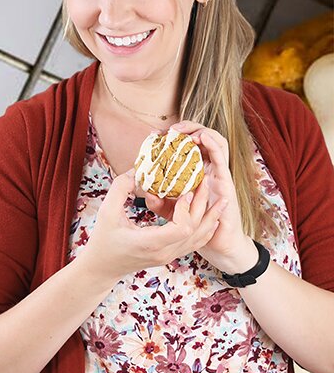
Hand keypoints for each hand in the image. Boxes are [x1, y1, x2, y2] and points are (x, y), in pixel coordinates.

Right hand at [78, 169, 226, 283]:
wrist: (103, 267)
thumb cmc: (103, 240)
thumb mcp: (107, 212)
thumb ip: (120, 189)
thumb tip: (137, 171)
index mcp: (150, 242)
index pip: (181, 228)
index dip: (186, 209)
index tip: (184, 192)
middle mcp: (164, 252)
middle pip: (194, 230)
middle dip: (203, 205)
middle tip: (206, 183)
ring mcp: (169, 256)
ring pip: (199, 238)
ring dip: (210, 217)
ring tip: (220, 199)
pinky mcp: (170, 255)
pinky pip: (194, 244)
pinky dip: (206, 230)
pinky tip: (212, 218)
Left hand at [141, 121, 256, 273]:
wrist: (219, 244)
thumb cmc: (195, 225)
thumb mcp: (171, 211)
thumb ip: (158, 200)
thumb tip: (144, 189)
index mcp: (196, 174)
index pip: (187, 147)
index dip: (174, 137)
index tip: (155, 134)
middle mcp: (210, 170)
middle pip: (202, 139)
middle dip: (188, 128)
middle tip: (170, 129)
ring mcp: (220, 174)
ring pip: (216, 142)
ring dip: (200, 131)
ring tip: (184, 130)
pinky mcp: (227, 181)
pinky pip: (223, 158)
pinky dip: (214, 145)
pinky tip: (202, 138)